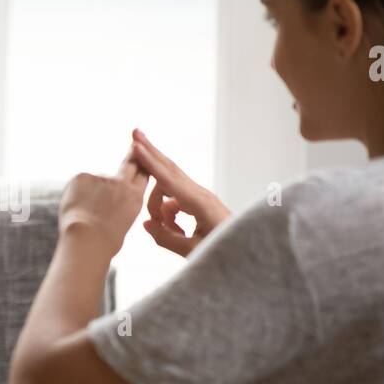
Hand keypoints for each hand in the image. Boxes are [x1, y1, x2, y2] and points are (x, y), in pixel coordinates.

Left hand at [58, 151, 149, 256]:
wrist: (88, 239)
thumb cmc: (103, 241)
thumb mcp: (123, 222)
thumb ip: (118, 203)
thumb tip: (105, 198)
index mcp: (135, 198)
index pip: (143, 175)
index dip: (143, 166)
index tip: (144, 156)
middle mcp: (122, 184)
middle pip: (129, 163)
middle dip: (133, 152)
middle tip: (135, 140)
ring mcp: (102, 178)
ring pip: (95, 181)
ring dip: (90, 192)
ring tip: (84, 213)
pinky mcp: (83, 176)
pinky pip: (78, 184)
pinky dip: (75, 193)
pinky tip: (76, 207)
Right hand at [128, 128, 229, 257]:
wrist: (249, 251)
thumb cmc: (224, 252)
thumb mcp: (193, 251)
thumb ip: (166, 238)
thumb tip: (146, 224)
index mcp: (199, 203)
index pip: (167, 179)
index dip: (149, 162)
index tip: (136, 145)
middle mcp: (200, 194)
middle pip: (168, 168)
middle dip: (150, 152)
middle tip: (135, 132)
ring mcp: (201, 196)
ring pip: (169, 188)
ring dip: (159, 205)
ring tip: (170, 231)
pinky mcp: (201, 203)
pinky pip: (176, 200)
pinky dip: (169, 212)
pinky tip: (176, 231)